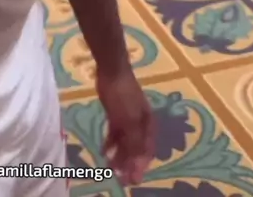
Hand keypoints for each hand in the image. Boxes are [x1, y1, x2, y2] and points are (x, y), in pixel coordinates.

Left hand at [96, 65, 154, 185]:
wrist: (112, 71)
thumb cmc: (124, 96)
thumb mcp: (129, 121)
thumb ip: (134, 142)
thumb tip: (137, 163)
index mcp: (148, 125)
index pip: (147, 152)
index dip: (140, 167)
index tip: (132, 180)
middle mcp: (140, 124)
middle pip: (136, 149)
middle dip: (129, 164)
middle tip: (121, 179)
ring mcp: (128, 119)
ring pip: (125, 143)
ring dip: (119, 156)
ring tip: (110, 167)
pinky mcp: (116, 114)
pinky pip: (115, 134)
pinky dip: (111, 143)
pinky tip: (104, 151)